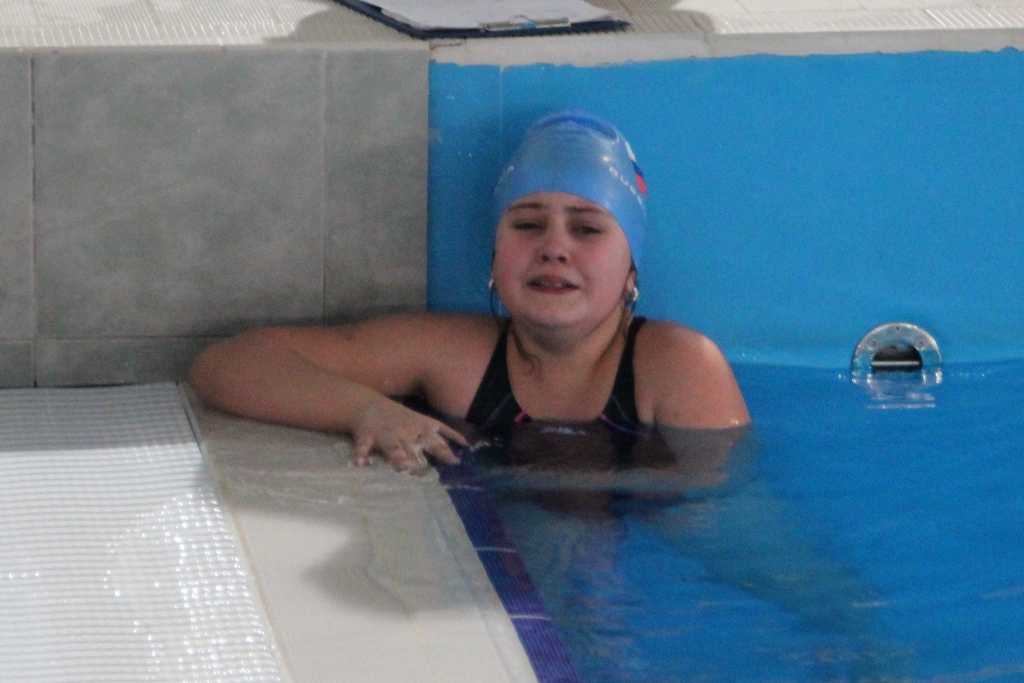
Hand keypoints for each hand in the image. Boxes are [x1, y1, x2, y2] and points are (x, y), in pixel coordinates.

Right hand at [350, 397, 465, 474]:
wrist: (368, 404)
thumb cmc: (401, 417)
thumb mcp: (425, 422)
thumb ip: (444, 434)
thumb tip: (467, 444)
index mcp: (419, 429)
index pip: (436, 441)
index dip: (445, 452)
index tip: (455, 463)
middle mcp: (404, 432)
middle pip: (415, 448)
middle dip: (420, 460)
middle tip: (424, 471)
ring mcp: (386, 434)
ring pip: (392, 447)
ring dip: (397, 457)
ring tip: (401, 467)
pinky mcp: (367, 437)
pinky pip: (363, 447)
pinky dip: (360, 455)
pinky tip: (360, 464)